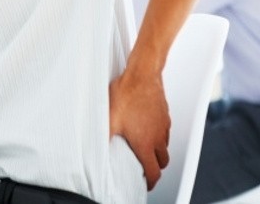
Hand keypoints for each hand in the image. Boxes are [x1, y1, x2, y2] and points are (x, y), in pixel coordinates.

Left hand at [109, 70, 170, 189]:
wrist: (142, 74)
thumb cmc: (127, 94)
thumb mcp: (109, 118)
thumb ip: (104, 136)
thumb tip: (95, 147)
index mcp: (145, 143)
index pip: (153, 171)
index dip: (150, 182)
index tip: (146, 184)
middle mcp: (157, 137)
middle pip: (162, 161)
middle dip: (154, 167)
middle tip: (144, 166)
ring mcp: (162, 125)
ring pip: (164, 146)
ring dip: (156, 151)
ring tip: (143, 148)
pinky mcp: (164, 114)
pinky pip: (164, 131)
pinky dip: (158, 136)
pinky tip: (145, 128)